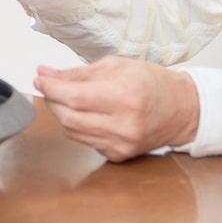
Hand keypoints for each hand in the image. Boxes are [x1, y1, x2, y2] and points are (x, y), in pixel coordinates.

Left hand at [34, 57, 199, 161]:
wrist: (182, 109)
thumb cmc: (152, 83)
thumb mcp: (116, 66)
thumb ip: (77, 73)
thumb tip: (45, 73)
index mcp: (125, 96)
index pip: (74, 97)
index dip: (50, 88)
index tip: (39, 78)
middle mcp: (124, 125)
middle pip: (69, 117)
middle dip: (52, 100)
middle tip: (49, 86)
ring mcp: (122, 144)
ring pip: (73, 132)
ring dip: (62, 114)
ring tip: (68, 98)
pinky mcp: (119, 156)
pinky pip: (85, 142)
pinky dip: (78, 127)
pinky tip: (87, 114)